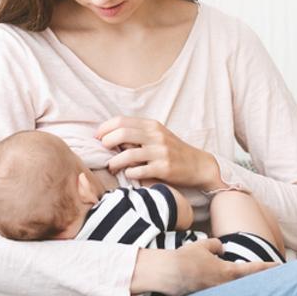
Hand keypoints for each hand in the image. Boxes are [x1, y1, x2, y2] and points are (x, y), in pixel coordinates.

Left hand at [96, 117, 212, 188]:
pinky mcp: (164, 168)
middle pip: (122, 133)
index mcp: (152, 126)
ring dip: (114, 162)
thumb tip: (111, 135)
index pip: (121, 121)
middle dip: (107, 142)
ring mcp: (160, 152)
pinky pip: (139, 170)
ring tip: (111, 167)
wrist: (198, 165)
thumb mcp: (158, 136)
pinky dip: (129, 173)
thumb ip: (138, 133)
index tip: (98, 137)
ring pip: (128, 154)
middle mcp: (156, 136)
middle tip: (103, 151)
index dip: (105, 128)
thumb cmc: (173, 151)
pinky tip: (128, 174)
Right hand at [137, 238, 277, 295]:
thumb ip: (216, 245)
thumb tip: (221, 249)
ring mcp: (215, 295)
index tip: (281, 266)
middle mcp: (224, 286)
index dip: (269, 267)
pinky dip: (227, 294)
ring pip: (235, 292)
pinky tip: (223, 291)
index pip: (254, 269)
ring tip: (255, 289)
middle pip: (249, 285)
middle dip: (261, 283)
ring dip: (244, 289)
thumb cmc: (186, 258)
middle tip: (277, 281)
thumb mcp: (203, 245)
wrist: (168, 274)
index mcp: (228, 272)